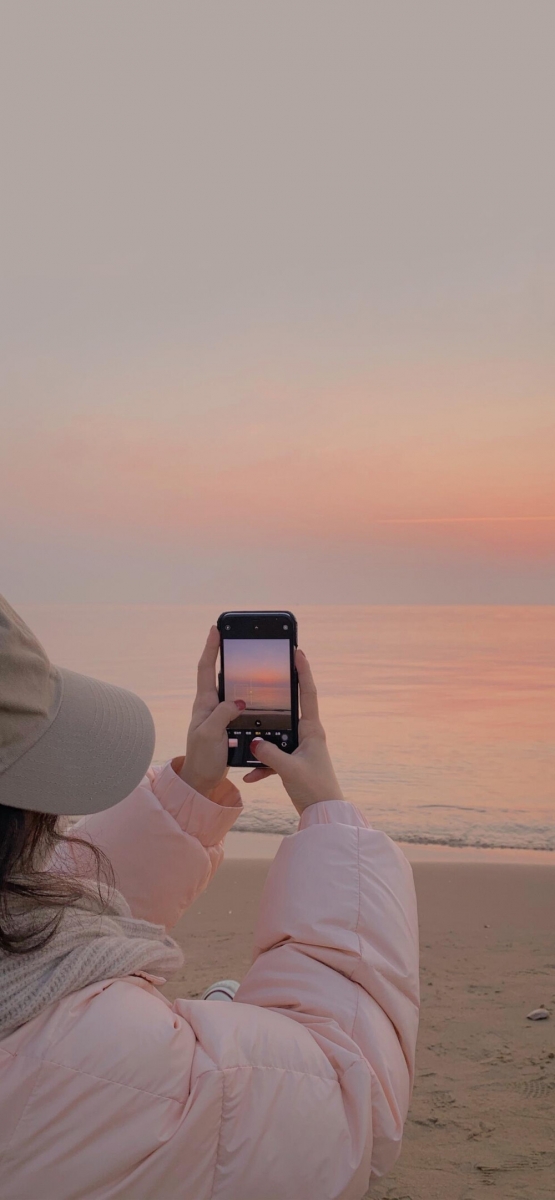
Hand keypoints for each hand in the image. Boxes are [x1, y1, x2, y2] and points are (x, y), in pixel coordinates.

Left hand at [173, 627, 244, 800]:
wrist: (202, 779)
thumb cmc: (202, 757)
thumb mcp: (210, 735)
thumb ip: (222, 714)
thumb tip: (238, 700)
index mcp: (204, 704)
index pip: (205, 669)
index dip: (210, 648)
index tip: (215, 630)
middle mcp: (210, 705)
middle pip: (216, 673)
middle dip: (223, 653)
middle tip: (234, 637)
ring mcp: (218, 714)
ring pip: (229, 687)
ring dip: (236, 672)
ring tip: (248, 658)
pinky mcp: (227, 724)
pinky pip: (237, 703)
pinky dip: (246, 694)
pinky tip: (257, 692)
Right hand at [243, 648, 343, 815]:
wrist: (323, 813)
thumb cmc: (315, 789)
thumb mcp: (289, 769)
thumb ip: (269, 754)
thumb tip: (253, 742)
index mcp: (312, 730)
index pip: (307, 693)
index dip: (303, 671)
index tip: (297, 652)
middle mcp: (307, 735)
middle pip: (289, 710)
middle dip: (274, 700)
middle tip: (262, 682)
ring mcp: (299, 749)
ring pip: (276, 736)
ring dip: (261, 741)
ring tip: (245, 738)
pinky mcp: (293, 763)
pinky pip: (273, 758)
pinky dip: (261, 766)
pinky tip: (249, 776)